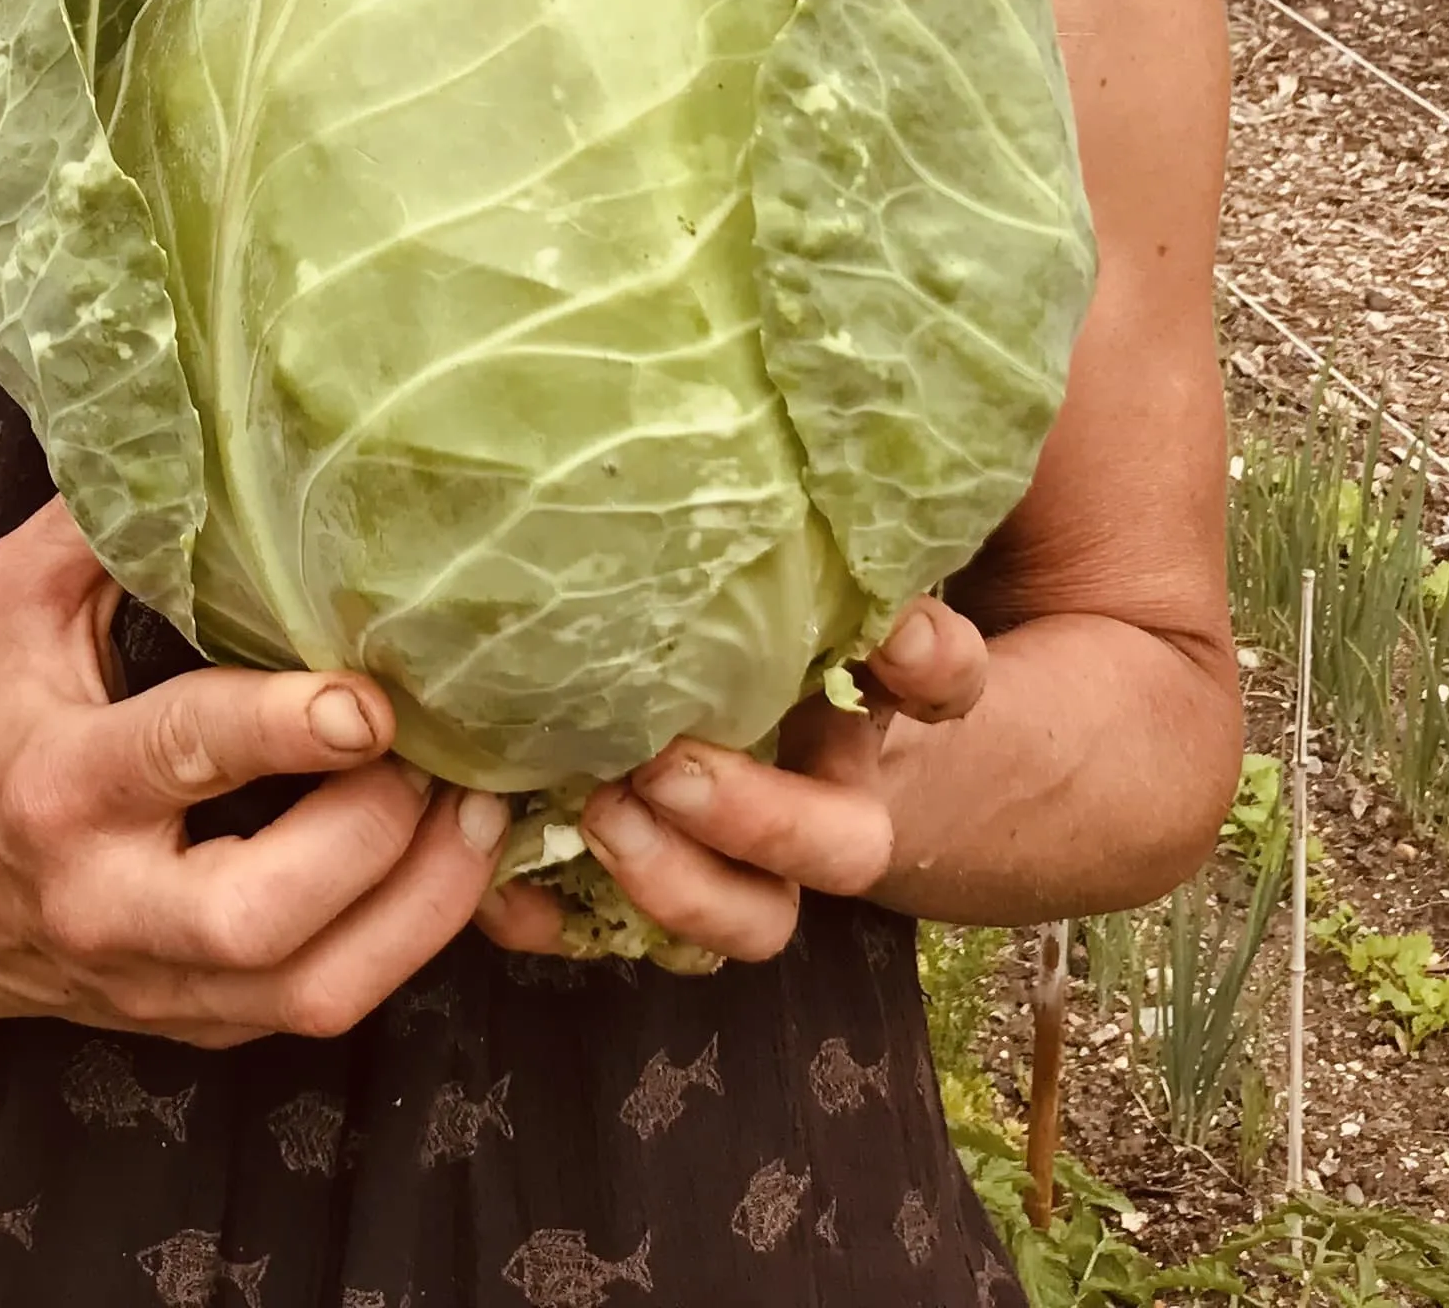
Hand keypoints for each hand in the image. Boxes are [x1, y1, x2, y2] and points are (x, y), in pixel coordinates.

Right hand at [0, 502, 503, 1043]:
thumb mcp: (16, 608)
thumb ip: (98, 530)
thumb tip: (191, 439)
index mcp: (60, 786)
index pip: (179, 755)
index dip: (283, 729)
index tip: (370, 697)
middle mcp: (109, 904)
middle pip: (258, 913)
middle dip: (372, 833)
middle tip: (442, 757)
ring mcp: (164, 984)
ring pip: (316, 989)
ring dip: (425, 903)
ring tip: (483, 811)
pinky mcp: (211, 1026)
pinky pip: (331, 1006)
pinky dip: (414, 939)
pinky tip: (456, 863)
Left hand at [475, 595, 990, 964]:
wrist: (670, 714)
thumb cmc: (711, 624)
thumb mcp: (752, 584)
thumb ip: (790, 549)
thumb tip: (862, 512)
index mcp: (859, 704)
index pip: (942, 684)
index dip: (933, 667)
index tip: (892, 637)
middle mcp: (822, 799)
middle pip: (846, 849)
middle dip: (763, 818)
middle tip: (667, 766)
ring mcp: (743, 865)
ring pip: (753, 921)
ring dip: (680, 885)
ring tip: (600, 815)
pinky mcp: (646, 901)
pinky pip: (615, 938)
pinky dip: (560, 921)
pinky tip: (506, 888)